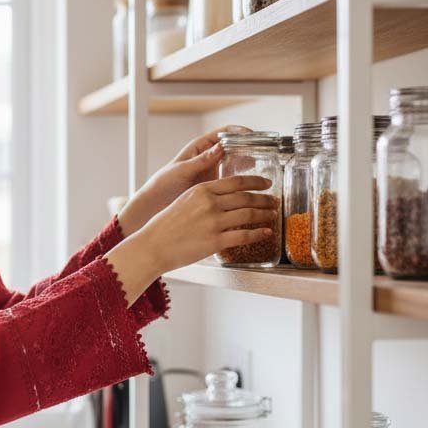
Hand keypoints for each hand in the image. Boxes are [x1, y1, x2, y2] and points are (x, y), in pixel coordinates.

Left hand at [116, 124, 250, 235]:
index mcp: (200, 147)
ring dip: (250, 167)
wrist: (154, 206)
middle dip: (250, 149)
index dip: (240, 131)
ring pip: (237, 164)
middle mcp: (209, 157)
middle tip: (265, 156)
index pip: (224, 132)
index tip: (254, 136)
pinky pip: (232, 182)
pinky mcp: (215, 188)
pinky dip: (243, 183)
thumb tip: (221, 147)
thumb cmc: (162, 185)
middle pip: (235, 147)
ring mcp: (213, 172)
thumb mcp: (181, 171)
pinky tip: (252, 190)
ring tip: (262, 173)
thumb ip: (200, 160)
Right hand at [136, 174, 278, 275]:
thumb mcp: (185, 201)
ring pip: (249, 214)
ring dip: (264, 214)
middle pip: (246, 197)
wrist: (153, 245)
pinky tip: (266, 232)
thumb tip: (223, 198)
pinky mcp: (216, 241)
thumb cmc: (165, 226)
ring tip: (272, 214)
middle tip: (273, 200)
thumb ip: (204, 197)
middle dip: (264, 198)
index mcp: (202, 190)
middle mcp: (210, 203)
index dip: (255, 182)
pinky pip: (244, 236)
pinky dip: (258, 233)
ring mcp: (214, 222)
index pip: (236, 182)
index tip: (266, 184)